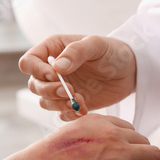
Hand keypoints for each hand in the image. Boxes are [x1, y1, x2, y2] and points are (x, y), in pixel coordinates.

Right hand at [19, 35, 135, 120]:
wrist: (131, 71)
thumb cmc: (113, 51)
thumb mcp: (96, 45)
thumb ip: (76, 52)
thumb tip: (56, 67)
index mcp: (53, 50)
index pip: (28, 62)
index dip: (37, 71)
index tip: (56, 76)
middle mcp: (52, 70)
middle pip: (34, 85)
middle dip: (50, 91)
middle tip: (71, 92)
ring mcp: (61, 88)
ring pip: (44, 102)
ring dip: (59, 105)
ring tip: (81, 101)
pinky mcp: (71, 103)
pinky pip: (60, 114)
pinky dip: (70, 114)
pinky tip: (85, 109)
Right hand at [24, 114, 159, 159]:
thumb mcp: (68, 136)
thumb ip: (86, 138)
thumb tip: (92, 152)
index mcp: (98, 121)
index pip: (125, 127)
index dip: (131, 140)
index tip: (132, 149)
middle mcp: (113, 132)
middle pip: (141, 139)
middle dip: (144, 152)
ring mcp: (121, 152)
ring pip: (153, 154)